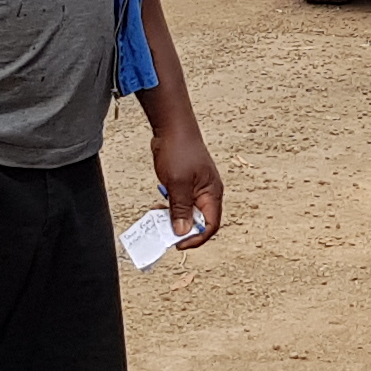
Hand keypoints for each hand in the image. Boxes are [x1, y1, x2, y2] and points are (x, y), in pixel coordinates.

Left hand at [151, 119, 224, 247]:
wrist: (172, 127)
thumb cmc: (179, 150)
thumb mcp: (178, 183)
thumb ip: (181, 209)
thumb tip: (183, 232)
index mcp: (212, 193)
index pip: (211, 225)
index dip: (196, 238)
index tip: (178, 243)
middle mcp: (208, 193)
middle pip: (200, 221)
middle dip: (183, 229)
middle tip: (164, 232)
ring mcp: (197, 189)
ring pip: (188, 213)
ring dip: (174, 219)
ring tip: (158, 218)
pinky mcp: (186, 185)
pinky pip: (181, 203)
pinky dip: (170, 208)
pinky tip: (158, 206)